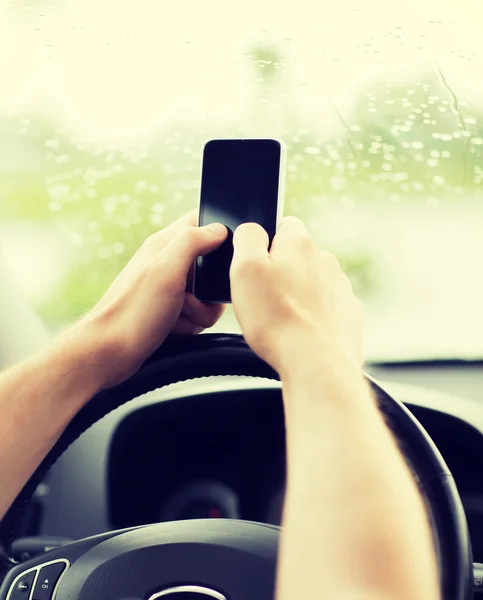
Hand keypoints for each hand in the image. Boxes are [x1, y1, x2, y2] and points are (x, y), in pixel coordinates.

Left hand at [77, 211, 226, 387]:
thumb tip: (219, 228)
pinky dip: (191, 324)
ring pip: (208, 294)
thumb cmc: (134, 311)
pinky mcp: (170, 310)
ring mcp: (169, 287)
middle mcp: (168, 262)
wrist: (110, 352)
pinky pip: (198, 314)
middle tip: (189, 297)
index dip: (219, 232)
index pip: (201, 221)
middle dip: (210, 287)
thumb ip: (193, 242)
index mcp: (166, 244)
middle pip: (211, 265)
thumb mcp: (167, 269)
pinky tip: (174, 328)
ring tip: (178, 315)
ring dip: (200, 310)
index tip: (219, 256)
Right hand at [230, 217, 363, 375]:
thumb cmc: (276, 319)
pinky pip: (326, 309)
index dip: (267, 244)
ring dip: (298, 296)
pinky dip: (314, 318)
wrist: (315, 363)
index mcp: (299, 245)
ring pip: (313, 284)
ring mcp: (341, 288)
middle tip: (263, 299)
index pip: (284, 226)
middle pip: (298, 258)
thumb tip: (252, 228)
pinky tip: (300, 333)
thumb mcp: (244, 270)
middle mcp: (326, 261)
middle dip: (283, 273)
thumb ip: (247, 238)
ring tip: (281, 321)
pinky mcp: (349, 315)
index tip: (256, 268)